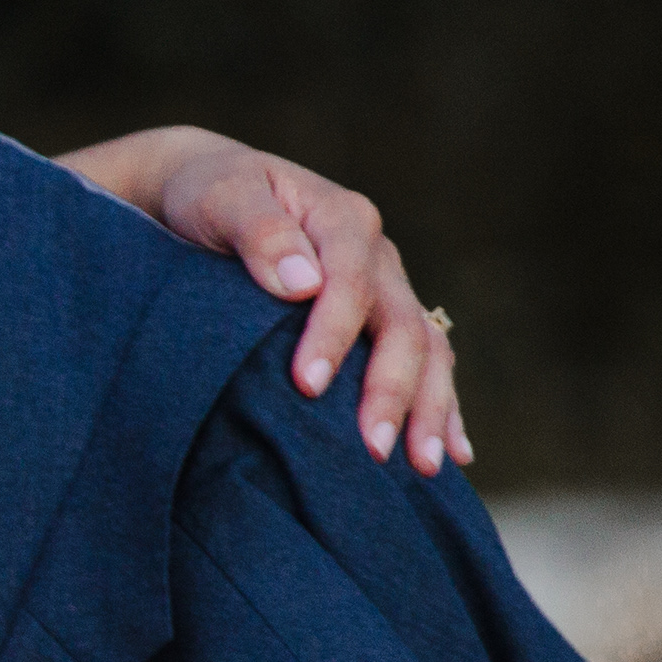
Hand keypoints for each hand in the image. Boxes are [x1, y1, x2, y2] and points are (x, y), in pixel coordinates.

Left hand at [61, 128, 467, 475]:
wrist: (212, 194)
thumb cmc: (208, 197)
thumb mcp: (220, 198)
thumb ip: (258, 231)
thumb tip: (302, 282)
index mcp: (342, 219)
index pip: (350, 282)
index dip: (332, 335)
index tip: (305, 385)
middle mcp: (377, 254)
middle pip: (401, 325)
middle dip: (392, 391)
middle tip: (374, 449)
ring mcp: (387, 287)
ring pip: (427, 349)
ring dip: (430, 409)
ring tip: (421, 466)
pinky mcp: (382, 317)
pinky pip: (426, 361)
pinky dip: (442, 405)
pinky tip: (453, 453)